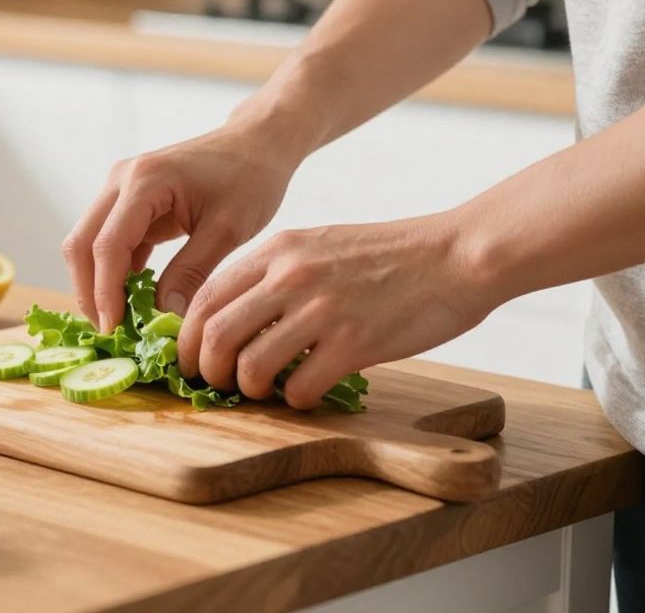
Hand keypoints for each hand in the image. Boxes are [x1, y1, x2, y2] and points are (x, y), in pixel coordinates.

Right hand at [62, 122, 301, 331]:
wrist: (255, 144)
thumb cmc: (250, 178)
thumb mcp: (228, 229)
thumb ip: (192, 272)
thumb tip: (162, 317)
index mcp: (144, 181)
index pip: (107, 245)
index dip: (105, 292)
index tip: (113, 330)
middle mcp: (121, 180)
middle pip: (82, 243)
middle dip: (89, 291)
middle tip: (109, 332)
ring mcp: (119, 188)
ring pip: (88, 243)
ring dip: (97, 283)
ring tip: (119, 322)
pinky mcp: (128, 201)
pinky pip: (108, 242)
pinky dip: (113, 272)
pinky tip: (131, 301)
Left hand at [176, 215, 495, 408]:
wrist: (458, 254)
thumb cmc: (390, 253)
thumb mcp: (319, 244)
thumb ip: (275, 272)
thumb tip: (236, 313)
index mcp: (278, 250)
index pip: (205, 297)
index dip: (187, 337)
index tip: (191, 359)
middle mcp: (291, 277)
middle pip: (214, 334)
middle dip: (206, 370)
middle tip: (217, 384)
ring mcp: (321, 310)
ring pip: (250, 366)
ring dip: (248, 389)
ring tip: (264, 390)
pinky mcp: (355, 343)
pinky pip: (301, 387)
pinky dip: (296, 400)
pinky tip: (307, 393)